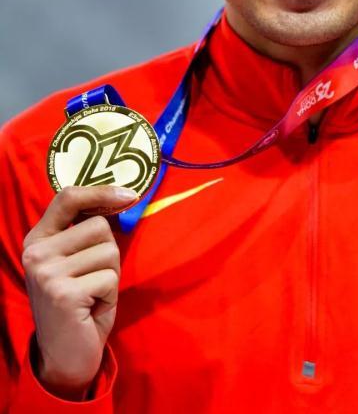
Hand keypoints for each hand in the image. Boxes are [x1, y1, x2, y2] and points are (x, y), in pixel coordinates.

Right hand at [22, 185, 137, 399]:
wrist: (65, 357)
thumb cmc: (81, 303)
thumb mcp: (79, 260)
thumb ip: (87, 231)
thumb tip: (125, 195)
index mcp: (38, 239)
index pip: (67, 197)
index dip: (101, 191)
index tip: (129, 195)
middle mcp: (36, 252)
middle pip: (99, 226)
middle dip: (109, 253)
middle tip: (94, 281)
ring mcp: (47, 272)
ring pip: (109, 251)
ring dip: (111, 275)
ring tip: (92, 295)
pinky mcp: (63, 293)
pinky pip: (110, 277)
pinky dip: (110, 294)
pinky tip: (91, 310)